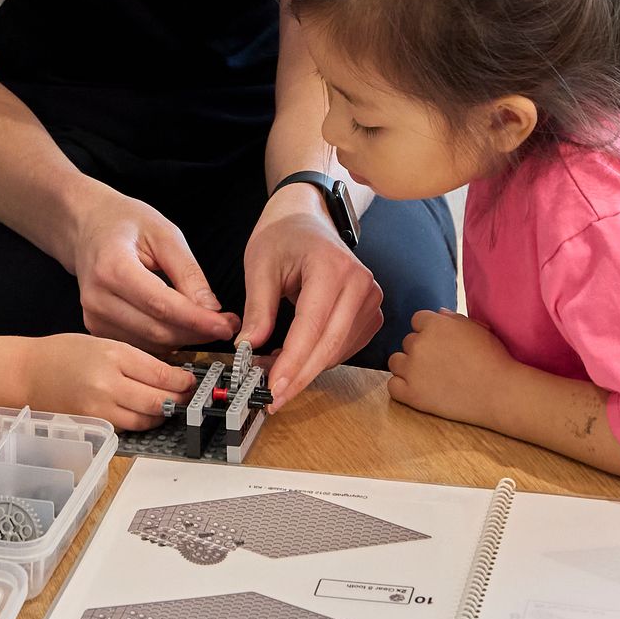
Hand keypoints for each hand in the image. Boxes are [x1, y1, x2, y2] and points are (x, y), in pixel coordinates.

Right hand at [17, 333, 203, 428]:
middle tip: (186, 397)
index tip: (190, 381)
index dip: (183, 381)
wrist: (27, 373)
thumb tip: (171, 374)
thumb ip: (135, 358)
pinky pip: (126, 428)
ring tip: (166, 407)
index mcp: (112, 354)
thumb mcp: (102, 342)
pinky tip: (141, 413)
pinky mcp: (92, 426)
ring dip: (161, 415)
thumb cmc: (62, 354)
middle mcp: (106, 383)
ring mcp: (98, 409)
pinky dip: (138, 422)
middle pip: (158, 401)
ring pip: (145, 420)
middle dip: (178, 401)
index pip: (161, 373)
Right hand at [66, 190, 234, 348]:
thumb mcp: (164, 233)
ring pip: (150, 343)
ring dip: (184, 339)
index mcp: (112, 268)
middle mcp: (97, 298)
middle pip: (156, 330)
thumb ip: (188, 272)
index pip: (161, 305)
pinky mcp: (96, 327)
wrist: (87, 226)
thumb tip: (211, 310)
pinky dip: (165, 340)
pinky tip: (181, 326)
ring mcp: (93, 316)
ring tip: (207, 323)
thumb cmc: (125, 223)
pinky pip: (139, 344)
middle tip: (227, 325)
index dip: (197, 320)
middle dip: (196, 332)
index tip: (226, 325)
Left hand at [242, 191, 383, 401]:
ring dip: (307, 370)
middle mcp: (360, 283)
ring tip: (273, 374)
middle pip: (330, 345)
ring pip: (339, 351)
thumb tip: (248, 349)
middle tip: (271, 399)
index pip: (313, 326)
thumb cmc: (283, 237)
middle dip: (299, 376)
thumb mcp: (260, 267)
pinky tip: (294, 360)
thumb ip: (257, 310)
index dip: (293, 363)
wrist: (307, 219)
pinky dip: (320, 359)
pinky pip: (346, 347)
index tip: (273, 388)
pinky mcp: (371, 312)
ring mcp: (371, 299)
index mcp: (333, 267)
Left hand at [386, 309, 522, 425]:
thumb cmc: (493, 358)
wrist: (500, 392)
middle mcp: (419, 343)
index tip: (443, 345)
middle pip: (408, 342)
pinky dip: (402, 388)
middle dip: (422, 350)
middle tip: (443, 364)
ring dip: (408, 367)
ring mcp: (412, 369)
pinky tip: (420, 390)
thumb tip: (437, 314)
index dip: (430, 332)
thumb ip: (453, 319)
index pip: (418, 320)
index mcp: (434, 324)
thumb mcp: (476, 328)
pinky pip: (393, 386)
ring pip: (396, 362)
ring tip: (431, 377)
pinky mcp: (411, 394)